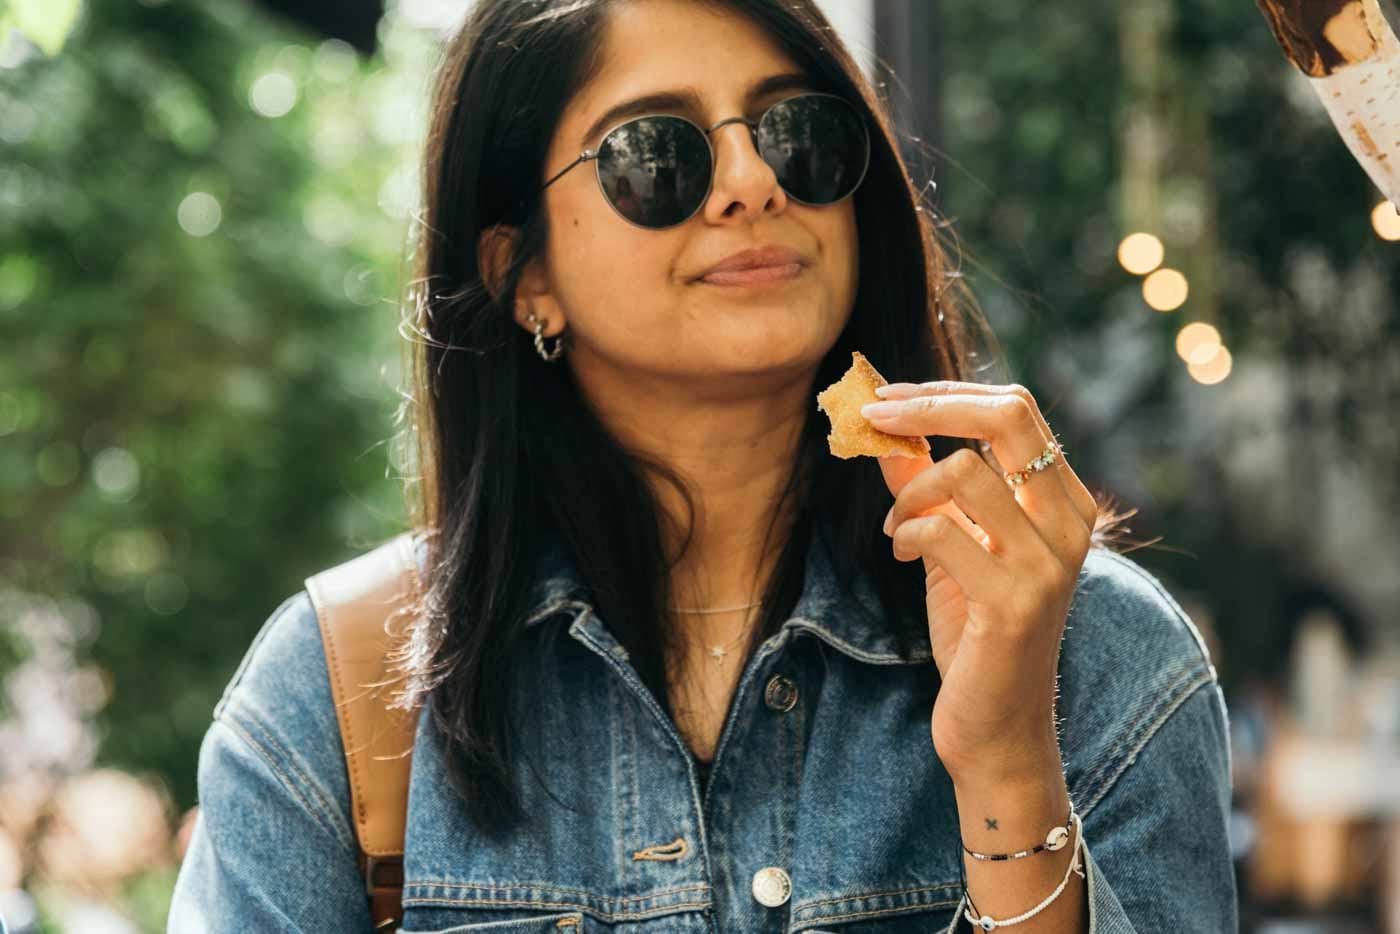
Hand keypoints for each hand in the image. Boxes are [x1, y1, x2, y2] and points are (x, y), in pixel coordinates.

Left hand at [859, 381, 1096, 781]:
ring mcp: (1048, 563)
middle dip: (928, 406)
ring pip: (963, 471)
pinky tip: (899, 551)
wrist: (999, 728)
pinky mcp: (1015, 602)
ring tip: (895, 525)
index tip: (889, 395)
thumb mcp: (950, 546)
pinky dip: (905, 532)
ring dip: (907, 491)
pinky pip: (941, 531)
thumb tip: (882, 429)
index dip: (947, 392)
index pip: (1017, 408)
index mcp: (1065, 502)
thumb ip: (925, 488)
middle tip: (875, 415)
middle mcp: (1071, 524)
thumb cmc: (977, 633)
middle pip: (1007, 416)